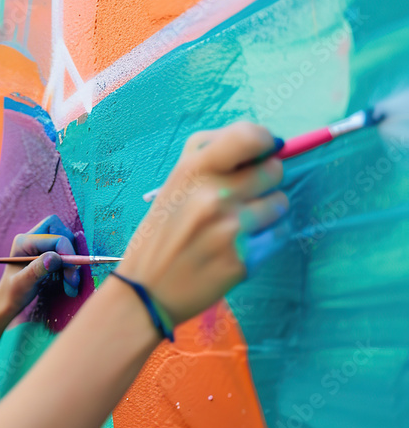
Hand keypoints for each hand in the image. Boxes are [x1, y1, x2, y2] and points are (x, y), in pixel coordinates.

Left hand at [0, 214, 81, 319]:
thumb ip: (37, 269)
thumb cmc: (12, 293)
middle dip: (71, 254)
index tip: (72, 273)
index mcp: (24, 241)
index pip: (55, 238)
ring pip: (66, 243)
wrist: (8, 301)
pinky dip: (70, 269)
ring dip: (72, 265)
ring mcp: (40, 244)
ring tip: (71, 286)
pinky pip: (65, 254)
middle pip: (62, 232)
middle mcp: (32, 238)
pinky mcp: (47, 253)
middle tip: (72, 278)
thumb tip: (55, 257)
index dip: (68, 252)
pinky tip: (69, 285)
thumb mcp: (23, 284)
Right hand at [117, 121, 287, 325]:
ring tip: (239, 224)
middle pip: (274, 170)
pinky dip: (266, 239)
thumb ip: (211, 161)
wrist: (146, 290)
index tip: (264, 150)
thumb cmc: (160, 233)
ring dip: (267, 212)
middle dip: (265, 181)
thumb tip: (263, 144)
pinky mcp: (244, 259)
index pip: (249, 137)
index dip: (265, 141)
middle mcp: (213, 195)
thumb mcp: (173, 185)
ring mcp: (231, 229)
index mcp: (193, 171)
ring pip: (280, 203)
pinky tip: (241, 246)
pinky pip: (278, 235)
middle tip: (245, 195)